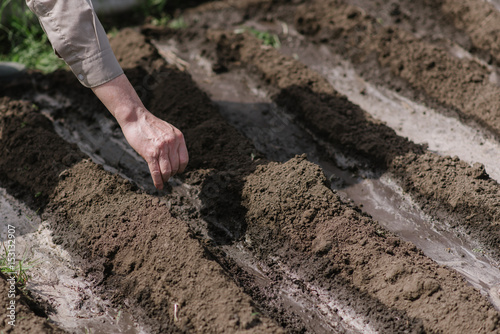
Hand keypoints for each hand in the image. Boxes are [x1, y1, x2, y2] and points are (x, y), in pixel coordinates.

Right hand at [92, 74, 188, 189]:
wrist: (135, 117)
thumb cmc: (149, 125)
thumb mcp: (167, 130)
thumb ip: (173, 142)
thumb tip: (175, 157)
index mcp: (178, 137)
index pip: (184, 159)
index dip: (180, 168)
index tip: (176, 171)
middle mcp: (172, 143)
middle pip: (176, 167)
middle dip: (171, 174)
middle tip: (166, 177)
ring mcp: (161, 148)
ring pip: (167, 171)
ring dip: (165, 178)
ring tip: (163, 181)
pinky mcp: (150, 153)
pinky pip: (156, 172)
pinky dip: (158, 181)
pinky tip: (158, 186)